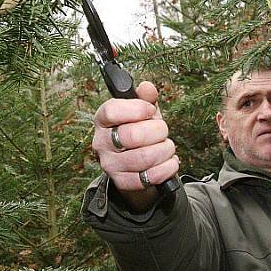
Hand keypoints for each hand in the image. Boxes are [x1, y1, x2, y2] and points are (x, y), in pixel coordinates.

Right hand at [92, 81, 178, 208]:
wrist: (136, 165)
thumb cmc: (139, 131)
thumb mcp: (143, 112)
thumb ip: (146, 98)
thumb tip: (147, 87)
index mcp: (103, 120)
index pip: (111, 111)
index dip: (136, 109)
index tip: (150, 110)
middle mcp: (101, 143)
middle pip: (131, 135)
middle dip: (157, 131)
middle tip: (162, 131)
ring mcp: (110, 165)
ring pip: (143, 157)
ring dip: (164, 150)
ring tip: (167, 146)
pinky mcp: (122, 182)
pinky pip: (149, 177)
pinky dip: (167, 168)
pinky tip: (169, 161)